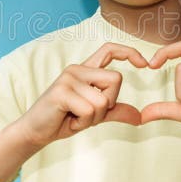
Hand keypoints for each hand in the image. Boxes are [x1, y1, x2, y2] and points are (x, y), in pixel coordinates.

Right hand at [17, 42, 148, 147]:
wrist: (35, 132)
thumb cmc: (64, 120)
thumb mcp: (94, 115)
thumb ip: (115, 111)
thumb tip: (140, 117)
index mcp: (85, 70)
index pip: (110, 49)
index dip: (129, 52)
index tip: (145, 63)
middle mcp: (77, 69)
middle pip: (116, 80)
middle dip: (109, 104)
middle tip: (88, 114)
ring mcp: (68, 78)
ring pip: (103, 100)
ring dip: (93, 118)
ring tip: (75, 118)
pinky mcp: (61, 91)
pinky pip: (89, 110)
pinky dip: (83, 123)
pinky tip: (69, 121)